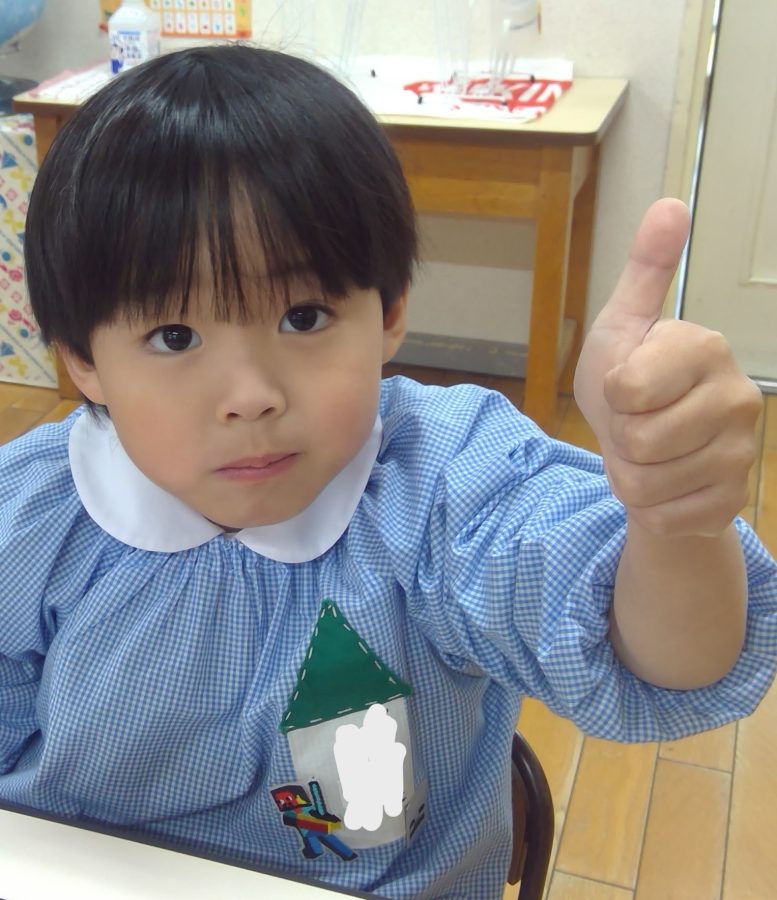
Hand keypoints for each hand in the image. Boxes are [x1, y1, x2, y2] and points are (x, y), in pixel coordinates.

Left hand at [574, 198, 762, 536]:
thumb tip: (669, 203)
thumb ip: (644, 273)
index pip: (625, 388)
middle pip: (636, 439)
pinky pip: (660, 517)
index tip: (628, 385)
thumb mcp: (621, 329)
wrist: (651, 455)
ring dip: (629, 475)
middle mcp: (740, 397)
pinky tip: (667, 486)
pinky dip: (648, 507)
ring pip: (644, 485)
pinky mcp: (733, 502)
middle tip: (636, 426)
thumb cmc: (632, 387)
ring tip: (648, 455)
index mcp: (706, 347)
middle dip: (618, 439)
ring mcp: (742, 454)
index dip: (610, 394)